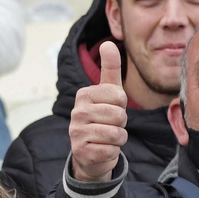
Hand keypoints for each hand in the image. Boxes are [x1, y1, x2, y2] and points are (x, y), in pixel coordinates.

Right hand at [68, 40, 126, 182]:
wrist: (91, 153)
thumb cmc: (103, 119)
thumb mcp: (109, 93)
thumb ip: (110, 68)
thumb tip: (109, 43)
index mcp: (84, 94)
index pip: (119, 97)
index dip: (122, 106)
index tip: (111, 109)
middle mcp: (77, 112)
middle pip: (119, 116)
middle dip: (121, 124)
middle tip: (110, 125)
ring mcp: (76, 132)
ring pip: (116, 134)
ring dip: (118, 139)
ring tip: (107, 138)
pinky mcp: (81, 152)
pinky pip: (111, 150)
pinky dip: (112, 152)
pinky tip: (102, 149)